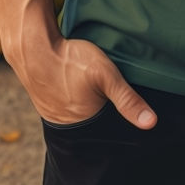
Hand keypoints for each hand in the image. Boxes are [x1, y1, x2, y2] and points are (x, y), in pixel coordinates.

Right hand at [13, 34, 157, 129]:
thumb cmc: (70, 59)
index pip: (107, 136)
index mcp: (84, 124)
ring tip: (94, 97)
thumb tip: (151, 123)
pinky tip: (77, 91)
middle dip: (104, 121)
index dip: (118, 128)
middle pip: (93, 128)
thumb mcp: (106, 74)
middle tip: (110, 103)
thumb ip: (127, 99)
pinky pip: (65, 109)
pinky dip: (74, 103)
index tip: (126, 120)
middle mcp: (67, 126)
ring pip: (79, 118)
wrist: (32, 47)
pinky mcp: (45, 103)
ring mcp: (54, 115)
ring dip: (88, 111)